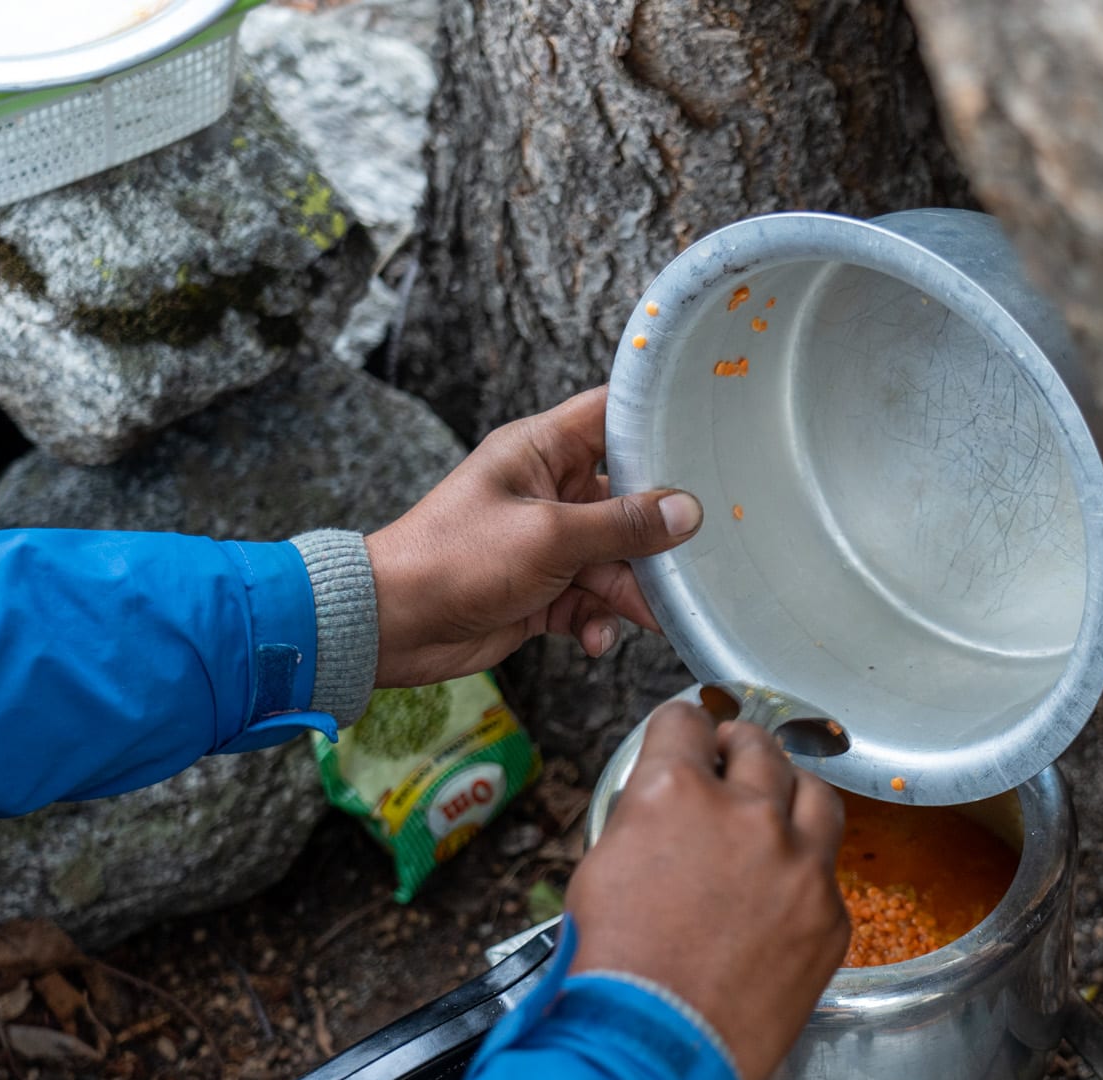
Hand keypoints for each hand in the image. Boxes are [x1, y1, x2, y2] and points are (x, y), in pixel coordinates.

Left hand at [364, 387, 702, 686]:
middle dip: (656, 535)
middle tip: (693, 556)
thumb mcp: (551, 537)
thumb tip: (688, 512)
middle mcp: (548, 491)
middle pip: (626, 500)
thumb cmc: (455, 559)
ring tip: (647, 616)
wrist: (394, 626)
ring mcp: (546, 543)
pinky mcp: (542, 590)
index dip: (657, 421)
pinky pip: (590, 601)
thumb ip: (623, 526)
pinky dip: (598, 621)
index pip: (611, 416)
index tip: (708, 435)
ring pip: (614, 560)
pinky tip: (595, 639)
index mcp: (541, 451)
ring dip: (631, 591)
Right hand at [565, 701, 847, 1079]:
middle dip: (741, 749)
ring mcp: (800, 864)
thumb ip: (644, 820)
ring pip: (816, 796)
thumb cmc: (611, 969)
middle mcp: (748, 814)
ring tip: (777, 808)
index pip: (685, 722)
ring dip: (792, 794)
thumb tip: (662, 809)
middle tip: (731, 761)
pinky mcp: (830, 915)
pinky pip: (828, 874)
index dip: (681, 726)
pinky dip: (805, 874)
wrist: (656, 1048)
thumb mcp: (598, 870)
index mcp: (677, 793)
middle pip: (760, 748)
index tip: (687, 733)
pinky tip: (783, 894)